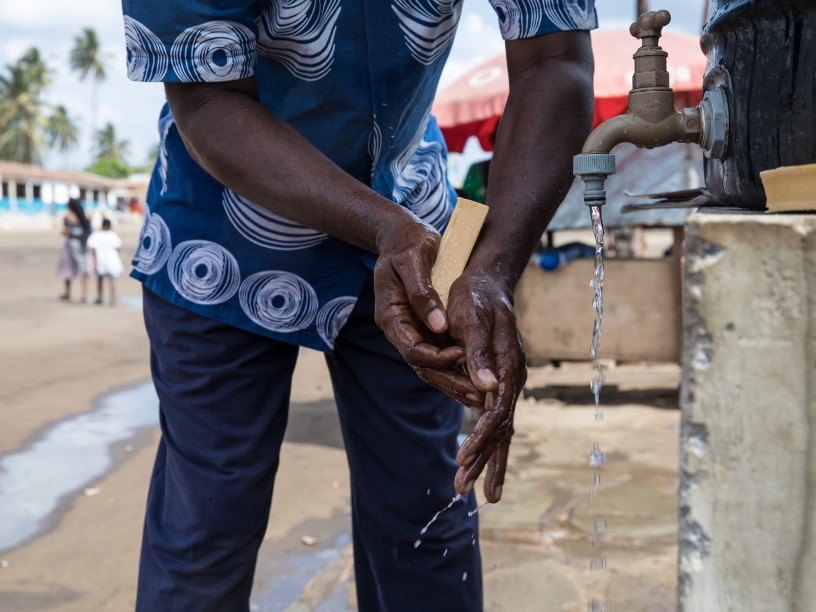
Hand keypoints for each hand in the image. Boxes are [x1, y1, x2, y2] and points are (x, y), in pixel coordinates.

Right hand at [373, 213, 485, 411]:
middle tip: (479, 395)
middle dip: (451, 381)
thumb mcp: (413, 260)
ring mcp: (412, 329)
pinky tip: (478, 376)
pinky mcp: (425, 326)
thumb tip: (440, 326)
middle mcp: (400, 329)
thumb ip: (423, 293)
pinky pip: (440, 353)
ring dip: (456, 381)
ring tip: (483, 396)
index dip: (438, 358)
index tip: (464, 354)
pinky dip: (458, 366)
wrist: (401, 233)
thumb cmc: (407, 241)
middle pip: (424, 366)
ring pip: (433, 365)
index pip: (413, 350)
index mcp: (390, 316)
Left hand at [445, 269, 526, 502]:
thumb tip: (488, 388)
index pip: (496, 411)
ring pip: (501, 429)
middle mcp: (513, 378)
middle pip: (502, 429)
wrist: (487, 283)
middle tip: (468, 491)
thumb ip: (479, 353)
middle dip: (485, 462)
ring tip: (475, 491)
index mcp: (509, 365)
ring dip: (488, 460)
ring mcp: (508, 383)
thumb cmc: (476, 297)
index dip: (480, 437)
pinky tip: (478, 460)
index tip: (462, 458)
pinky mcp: (499, 383)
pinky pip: (496, 419)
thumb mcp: (471, 318)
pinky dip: (487, 443)